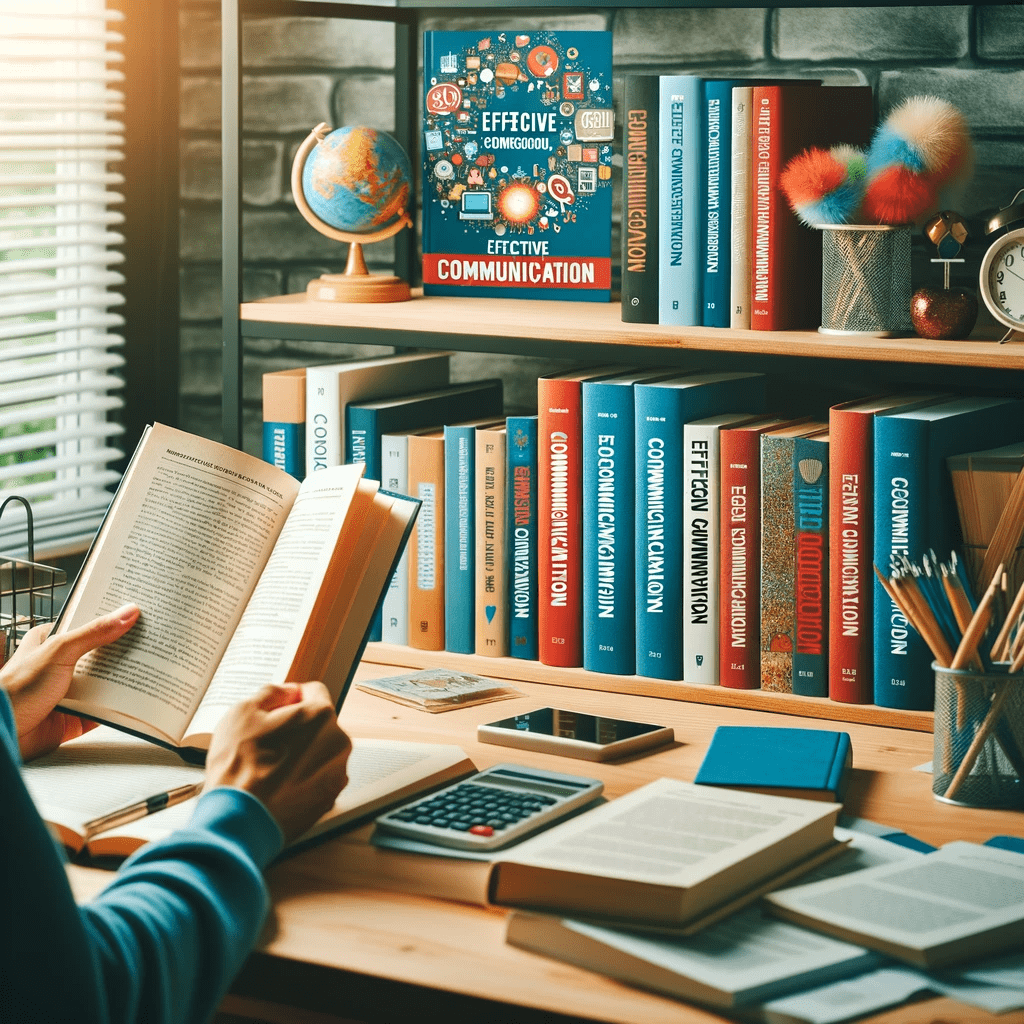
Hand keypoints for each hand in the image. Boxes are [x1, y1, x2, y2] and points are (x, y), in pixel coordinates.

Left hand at [1, 604, 139, 760]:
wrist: (2, 732)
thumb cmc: (15, 690)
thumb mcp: (58, 651)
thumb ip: (95, 632)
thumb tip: (127, 613)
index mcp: (51, 643)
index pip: (88, 625)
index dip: (112, 620)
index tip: (139, 615)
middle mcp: (61, 666)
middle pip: (101, 655)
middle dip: (125, 652)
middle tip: (153, 642)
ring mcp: (69, 692)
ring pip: (105, 683)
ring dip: (125, 680)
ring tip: (153, 669)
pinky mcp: (75, 718)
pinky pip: (104, 710)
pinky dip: (120, 707)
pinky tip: (138, 701)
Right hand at [204, 682, 350, 842]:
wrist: (240, 819)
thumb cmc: (240, 767)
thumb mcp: (243, 712)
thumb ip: (271, 693)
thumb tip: (286, 692)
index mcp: (321, 716)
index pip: (314, 691)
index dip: (291, 697)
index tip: (277, 709)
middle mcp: (338, 742)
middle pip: (318, 723)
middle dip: (297, 727)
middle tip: (268, 741)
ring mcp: (337, 773)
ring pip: (319, 751)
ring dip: (301, 753)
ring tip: (270, 767)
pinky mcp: (331, 798)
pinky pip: (318, 777)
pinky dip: (302, 778)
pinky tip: (278, 785)